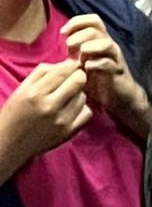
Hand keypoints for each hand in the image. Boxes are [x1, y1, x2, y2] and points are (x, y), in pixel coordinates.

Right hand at [0, 60, 90, 179]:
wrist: (8, 144)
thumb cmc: (14, 113)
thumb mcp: (22, 88)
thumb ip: (43, 71)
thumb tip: (67, 62)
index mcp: (35, 93)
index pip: (64, 70)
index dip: (70, 65)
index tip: (69, 67)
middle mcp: (49, 106)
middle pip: (79, 81)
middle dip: (77, 76)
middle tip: (71, 80)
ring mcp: (60, 121)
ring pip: (83, 97)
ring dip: (77, 94)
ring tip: (64, 99)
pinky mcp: (67, 133)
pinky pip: (87, 113)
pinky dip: (81, 109)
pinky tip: (69, 110)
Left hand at [61, 16, 150, 142]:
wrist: (118, 96)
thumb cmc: (98, 78)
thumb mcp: (84, 62)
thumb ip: (75, 52)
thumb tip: (61, 41)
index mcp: (100, 40)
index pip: (92, 20)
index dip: (77, 22)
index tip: (62, 32)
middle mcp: (108, 46)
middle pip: (97, 29)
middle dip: (80, 34)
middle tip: (68, 45)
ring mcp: (114, 58)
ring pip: (106, 44)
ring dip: (91, 46)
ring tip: (80, 53)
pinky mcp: (117, 72)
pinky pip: (109, 64)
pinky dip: (97, 64)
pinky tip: (87, 68)